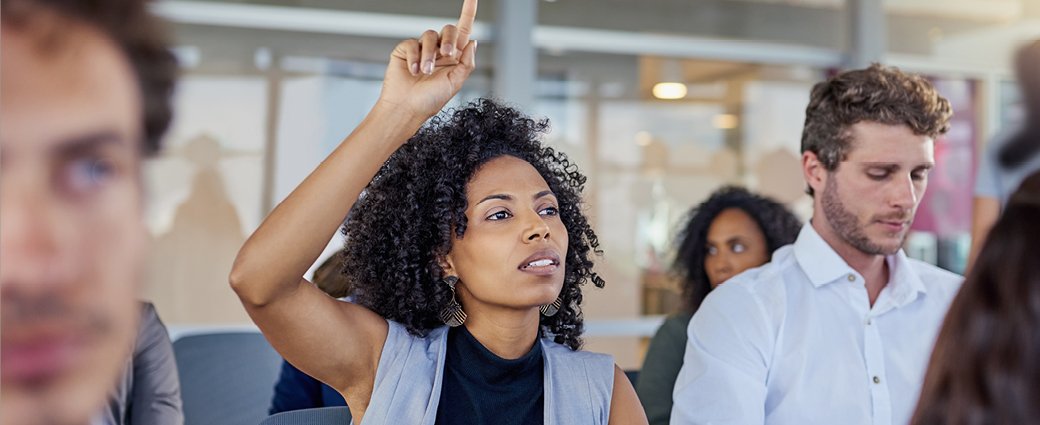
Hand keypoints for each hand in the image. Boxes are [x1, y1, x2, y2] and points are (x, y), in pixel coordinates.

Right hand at [378, 0, 477, 118]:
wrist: (406, 109)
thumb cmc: (430, 100)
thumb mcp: (455, 83)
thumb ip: (467, 62)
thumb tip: (473, 42)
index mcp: (454, 57)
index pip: (463, 31)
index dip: (468, 12)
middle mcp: (439, 51)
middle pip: (449, 29)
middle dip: (450, 39)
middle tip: (447, 53)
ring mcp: (422, 49)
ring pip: (430, 35)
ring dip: (430, 54)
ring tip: (425, 71)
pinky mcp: (406, 50)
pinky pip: (412, 43)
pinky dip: (414, 57)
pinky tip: (413, 71)